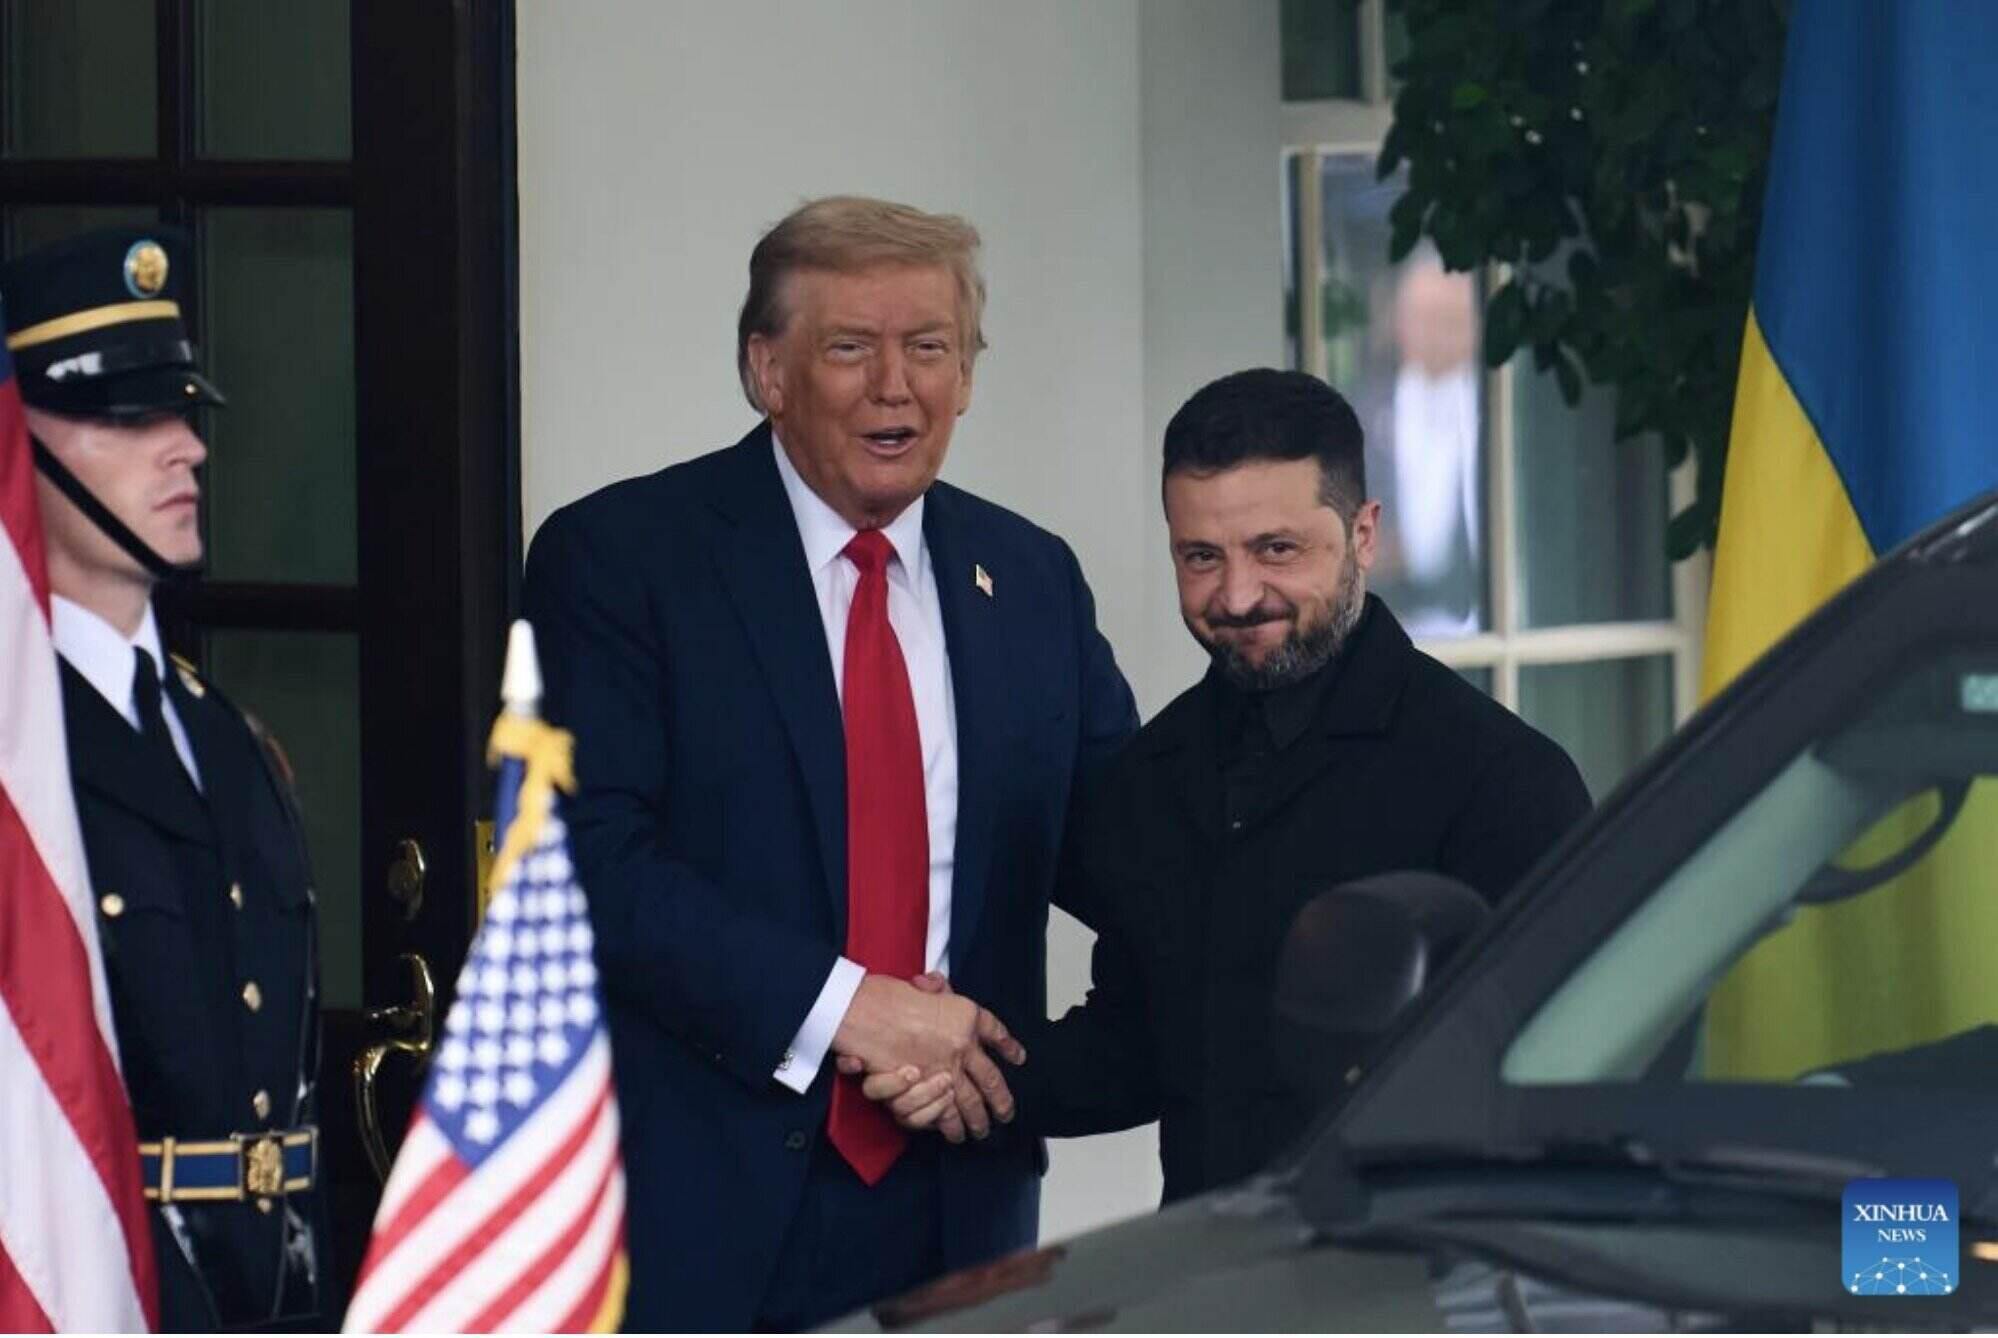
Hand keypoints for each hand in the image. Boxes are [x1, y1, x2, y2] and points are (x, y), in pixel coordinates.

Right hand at [832, 972, 1024, 1141]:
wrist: (865, 1012)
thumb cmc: (888, 997)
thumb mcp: (920, 986)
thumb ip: (934, 989)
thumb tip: (936, 984)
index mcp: (965, 1020)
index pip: (995, 1031)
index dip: (1009, 1046)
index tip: (1019, 1057)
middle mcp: (961, 1049)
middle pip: (991, 1079)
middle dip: (1000, 1100)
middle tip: (1006, 1114)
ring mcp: (943, 1071)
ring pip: (968, 1102)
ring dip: (976, 1119)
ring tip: (981, 1131)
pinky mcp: (921, 1090)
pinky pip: (941, 1113)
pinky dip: (946, 1123)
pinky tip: (953, 1132)